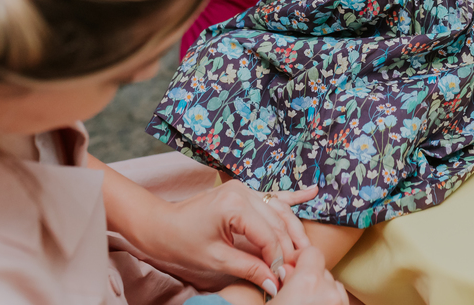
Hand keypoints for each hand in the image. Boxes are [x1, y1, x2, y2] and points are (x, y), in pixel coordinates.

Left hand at [133, 182, 316, 296]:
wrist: (161, 225)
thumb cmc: (182, 242)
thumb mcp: (215, 260)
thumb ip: (249, 268)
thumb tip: (275, 283)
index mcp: (234, 205)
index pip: (268, 235)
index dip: (279, 259)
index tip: (284, 279)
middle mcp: (243, 191)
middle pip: (278, 222)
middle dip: (289, 248)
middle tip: (298, 270)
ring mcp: (244, 189)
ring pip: (280, 210)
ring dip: (294, 230)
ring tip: (308, 249)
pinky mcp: (243, 192)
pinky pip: (272, 196)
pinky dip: (291, 197)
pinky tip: (312, 192)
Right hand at [269, 246, 346, 304]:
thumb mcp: (269, 300)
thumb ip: (279, 278)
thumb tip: (286, 271)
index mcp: (308, 282)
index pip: (312, 252)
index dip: (298, 258)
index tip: (288, 268)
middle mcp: (330, 291)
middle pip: (321, 270)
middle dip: (307, 277)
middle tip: (292, 292)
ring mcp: (341, 303)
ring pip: (332, 286)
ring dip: (319, 290)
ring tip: (303, 301)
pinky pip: (340, 299)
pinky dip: (329, 300)